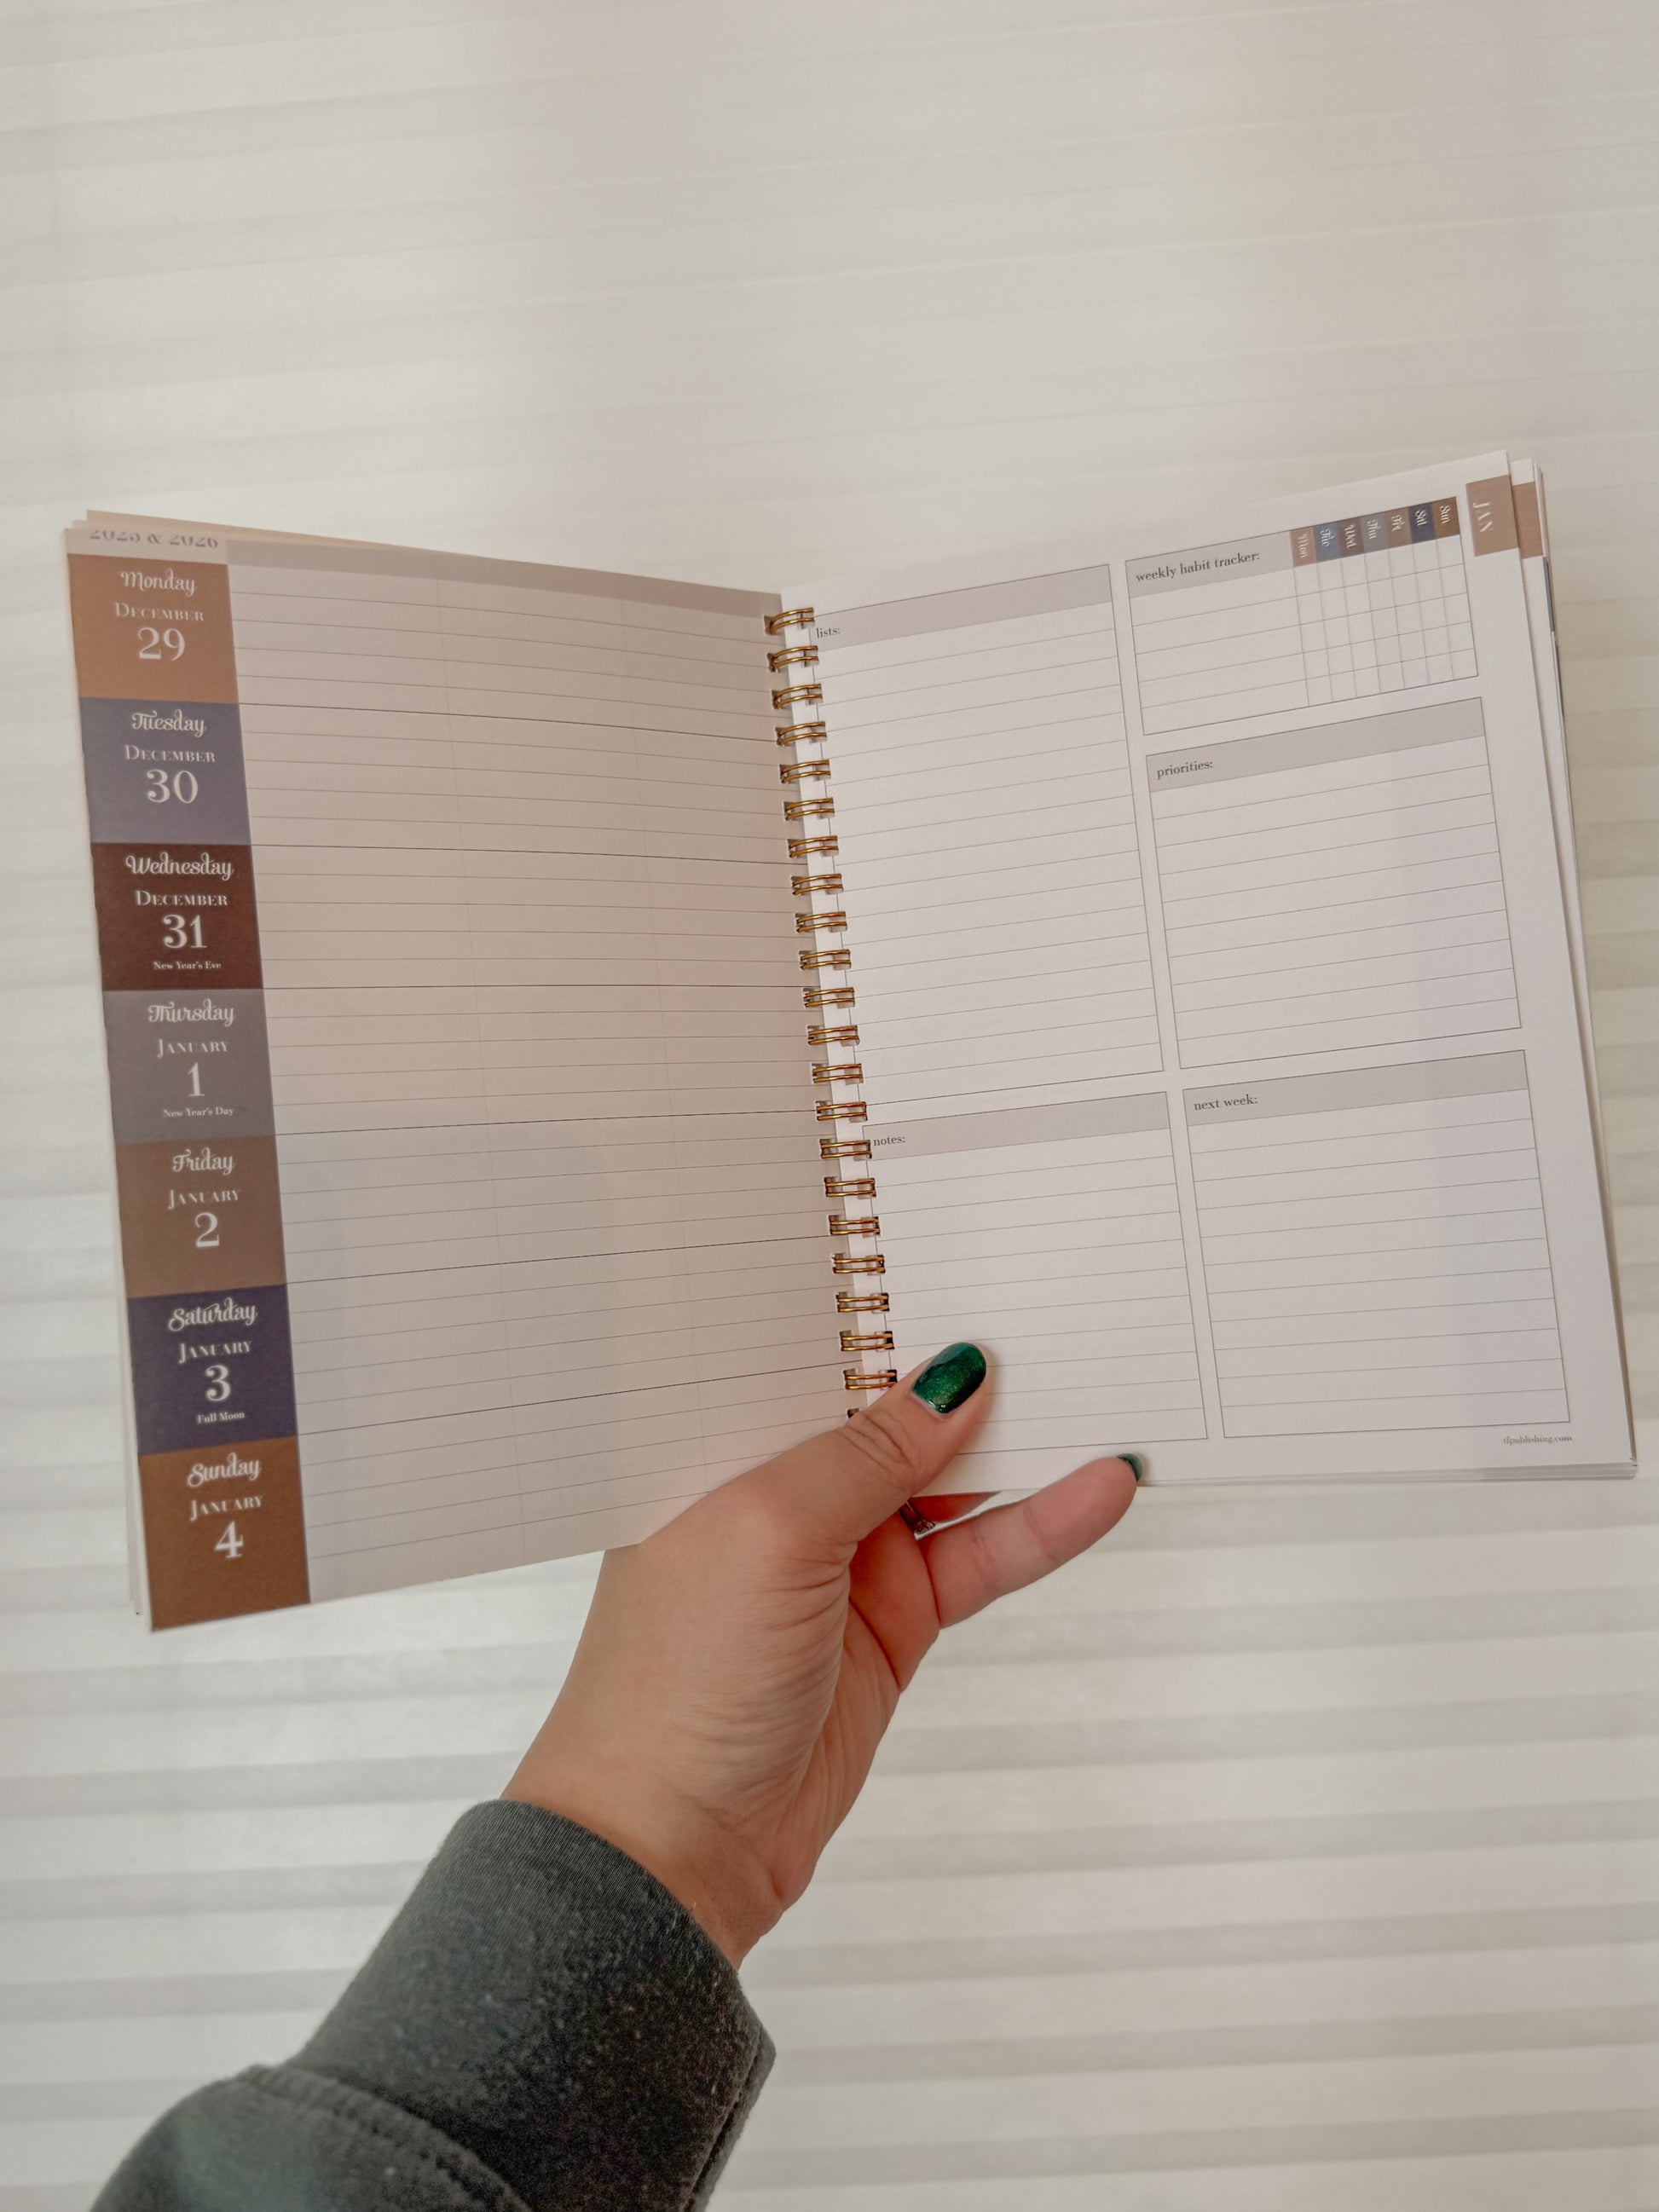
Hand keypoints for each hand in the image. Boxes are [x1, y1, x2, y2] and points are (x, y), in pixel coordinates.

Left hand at [504, 1345, 1137, 1962]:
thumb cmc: (673, 1680)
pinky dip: (1042, 1522)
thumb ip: (869, 1451)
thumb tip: (952, 1376)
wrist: (673, 1846)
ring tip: (1107, 1377)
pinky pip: (981, 1554)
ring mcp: (843, 1555)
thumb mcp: (771, 1530)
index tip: (962, 1247)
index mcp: (721, 1440)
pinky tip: (1100, 1486)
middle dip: (964, 1361)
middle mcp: (781, 1487)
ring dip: (1023, 1441)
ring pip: (952, 1478)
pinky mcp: (893, 1622)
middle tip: (1055, 1297)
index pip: (816, 1350)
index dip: (884, 1302)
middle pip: (893, 1406)